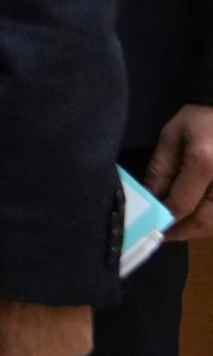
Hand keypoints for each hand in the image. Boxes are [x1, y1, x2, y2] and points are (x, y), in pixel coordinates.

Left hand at [145, 103, 212, 239]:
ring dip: (197, 229)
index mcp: (204, 163)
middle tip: (163, 235)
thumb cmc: (198, 119)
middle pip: (205, 221)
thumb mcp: (170, 138)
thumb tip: (149, 199)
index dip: (164, 221)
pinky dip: (210, 220)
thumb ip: (160, 170)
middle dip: (182, 232)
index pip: (181, 205)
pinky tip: (196, 217)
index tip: (149, 228)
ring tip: (178, 228)